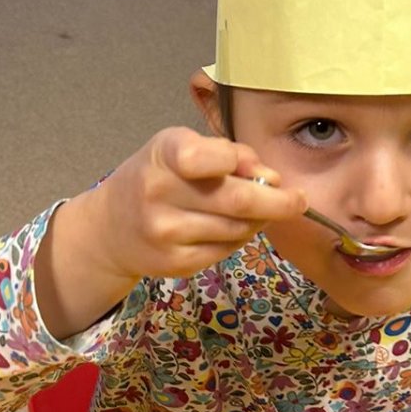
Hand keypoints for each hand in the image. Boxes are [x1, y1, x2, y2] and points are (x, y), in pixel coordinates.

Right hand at [35, 127, 306, 340]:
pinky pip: (226, 250)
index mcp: (163, 154)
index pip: (202, 156)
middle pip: (236, 200)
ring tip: (254, 210)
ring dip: (257, 220)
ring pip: (238, 228)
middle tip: (298, 200)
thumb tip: (271, 178)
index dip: (235, 161)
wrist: (111, 228)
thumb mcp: (183, 148)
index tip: (261, 169)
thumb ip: (228, 154)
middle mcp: (159, 193)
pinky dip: (238, 239)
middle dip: (277, 201)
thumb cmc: (158, 176)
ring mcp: (165, 233)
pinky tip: (229, 229)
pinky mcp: (175, 263)